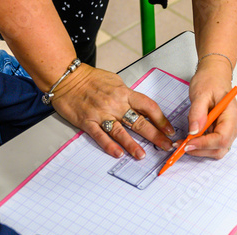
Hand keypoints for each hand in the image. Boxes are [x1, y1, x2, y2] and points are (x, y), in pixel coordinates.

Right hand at [51, 64, 174, 158]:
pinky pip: (100, 135)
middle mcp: (115, 104)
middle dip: (155, 135)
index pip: (149, 107)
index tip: (169, 130)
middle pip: (139, 121)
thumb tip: (143, 108)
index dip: (162, 120)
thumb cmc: (91, 79)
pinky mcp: (87, 121)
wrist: (66, 76)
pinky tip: (118, 154)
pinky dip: (109, 145)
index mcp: (125, 93)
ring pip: (120, 131)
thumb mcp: (116, 82)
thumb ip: (129, 96)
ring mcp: (101, 113)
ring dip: (132, 145)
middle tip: (166, 146)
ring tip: (142, 155)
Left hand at [184, 55, 236, 158]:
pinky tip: (189, 140)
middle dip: (200, 150)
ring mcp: (228, 131)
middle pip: (220, 148)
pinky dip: (200, 146)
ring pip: (216, 150)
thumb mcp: (201, 94)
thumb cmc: (211, 81)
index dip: (205, 144)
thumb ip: (197, 113)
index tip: (188, 143)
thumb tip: (194, 131)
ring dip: (199, 150)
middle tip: (181, 145)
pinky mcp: (221, 132)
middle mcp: (234, 126)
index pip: (222, 138)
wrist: (214, 75)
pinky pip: (212, 145)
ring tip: (183, 142)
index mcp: (232, 116)